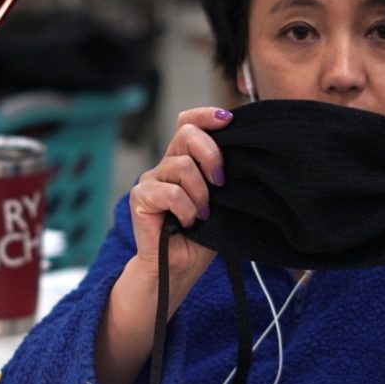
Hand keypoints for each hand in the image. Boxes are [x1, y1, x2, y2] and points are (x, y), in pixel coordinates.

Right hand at [128, 107, 233, 306]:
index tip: (228, 120)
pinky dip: (186, 209)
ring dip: (200, 194)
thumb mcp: (222, 201)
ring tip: (203, 215)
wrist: (179, 268)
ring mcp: (151, 180)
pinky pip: (170, 192)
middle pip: (186, 133)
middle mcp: (166, 164)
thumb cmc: (204, 236)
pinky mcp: (140, 198)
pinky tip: (188, 223)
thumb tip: (244, 155)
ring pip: (182, 166)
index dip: (206, 115)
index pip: (188, 122)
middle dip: (211, 154)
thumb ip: (224, 176)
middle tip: (220, 183)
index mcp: (185, 160)